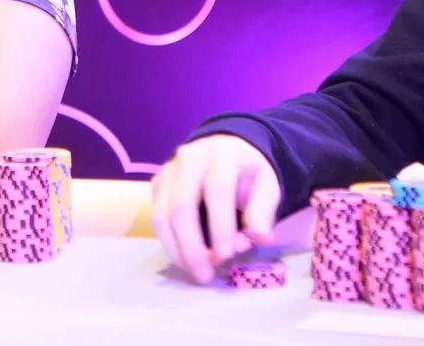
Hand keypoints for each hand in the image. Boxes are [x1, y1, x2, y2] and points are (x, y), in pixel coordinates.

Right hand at [151, 134, 281, 283]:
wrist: (227, 147)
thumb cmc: (249, 172)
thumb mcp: (268, 185)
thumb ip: (263, 210)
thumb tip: (260, 238)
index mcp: (221, 154)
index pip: (217, 190)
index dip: (221, 225)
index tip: (227, 256)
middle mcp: (189, 158)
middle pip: (181, 205)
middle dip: (191, 246)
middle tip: (205, 276)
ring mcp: (168, 170)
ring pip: (161, 214)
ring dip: (175, 249)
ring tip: (194, 272)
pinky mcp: (157, 182)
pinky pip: (155, 215)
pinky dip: (168, 241)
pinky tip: (184, 257)